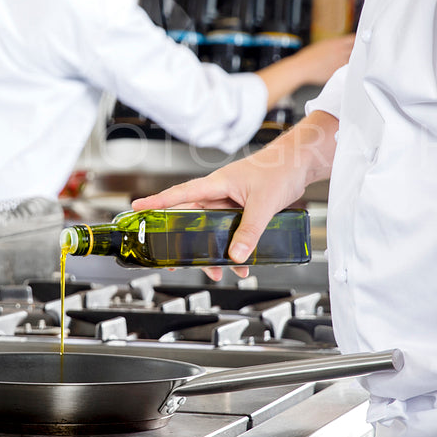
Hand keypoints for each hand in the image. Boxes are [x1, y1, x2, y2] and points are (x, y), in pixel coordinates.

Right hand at [133, 114, 337, 279]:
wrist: (300, 164)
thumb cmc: (280, 170)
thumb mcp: (264, 204)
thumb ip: (249, 231)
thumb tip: (236, 256)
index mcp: (216, 184)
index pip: (179, 194)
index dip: (157, 203)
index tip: (136, 209)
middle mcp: (219, 193)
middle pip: (192, 218)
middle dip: (182, 240)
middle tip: (172, 260)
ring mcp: (230, 202)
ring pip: (212, 229)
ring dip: (212, 251)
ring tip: (215, 272)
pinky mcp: (243, 210)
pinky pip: (231, 232)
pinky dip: (234, 248)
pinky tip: (241, 264)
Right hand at [257, 36, 353, 105]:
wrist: (301, 68)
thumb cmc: (308, 58)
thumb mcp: (322, 46)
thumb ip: (334, 46)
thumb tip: (341, 47)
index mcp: (336, 42)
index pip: (354, 38)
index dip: (359, 40)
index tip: (362, 42)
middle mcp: (340, 51)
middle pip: (357, 49)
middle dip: (360, 50)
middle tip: (363, 52)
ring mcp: (340, 61)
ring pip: (354, 60)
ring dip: (357, 61)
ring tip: (358, 62)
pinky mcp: (338, 71)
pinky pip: (348, 70)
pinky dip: (350, 70)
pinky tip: (350, 71)